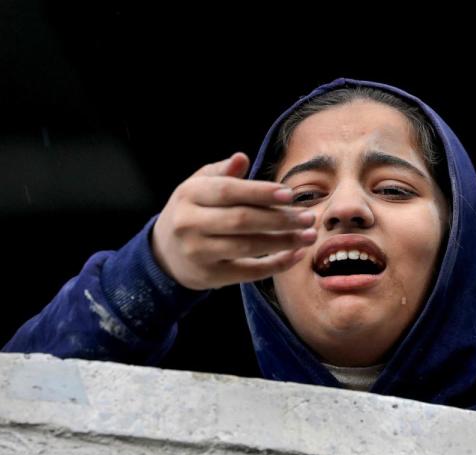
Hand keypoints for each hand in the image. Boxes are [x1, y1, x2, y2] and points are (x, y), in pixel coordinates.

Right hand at [151, 152, 316, 289]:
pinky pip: (250, 272)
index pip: (228, 191)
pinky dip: (276, 265)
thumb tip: (242, 157)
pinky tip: (295, 255)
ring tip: (309, 235)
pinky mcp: (210, 276)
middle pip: (241, 220)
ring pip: (248, 247)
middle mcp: (190, 223)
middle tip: (309, 217)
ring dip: (284, 242)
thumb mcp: (199, 187)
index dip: (260, 192)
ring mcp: (198, 252)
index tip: (290, 194)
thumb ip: (222, 173)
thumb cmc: (192, 212)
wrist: (165, 253)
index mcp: (189, 194)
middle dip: (280, 219)